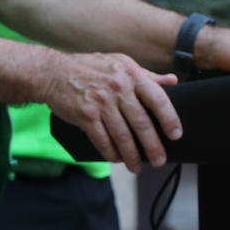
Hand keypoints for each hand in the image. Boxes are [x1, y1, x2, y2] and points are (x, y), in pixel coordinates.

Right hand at [40, 51, 180, 171]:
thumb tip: (172, 81)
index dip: (169, 118)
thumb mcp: (120, 63)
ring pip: (122, 135)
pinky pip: (103, 140)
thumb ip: (146, 74)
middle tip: (159, 160)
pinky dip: (111, 153)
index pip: (157, 98)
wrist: (53, 72)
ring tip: (137, 166)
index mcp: (130, 73)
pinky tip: (117, 159)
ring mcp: (101, 102)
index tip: (176, 134)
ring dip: (132, 155)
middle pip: (141, 122)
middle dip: (152, 146)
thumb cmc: (89, 68)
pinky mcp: (85, 115)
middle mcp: (117, 87)